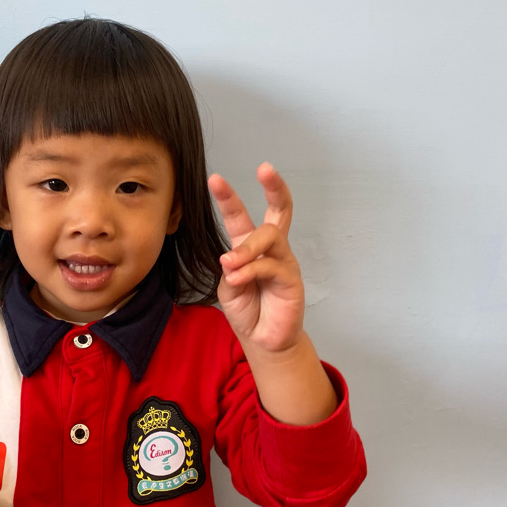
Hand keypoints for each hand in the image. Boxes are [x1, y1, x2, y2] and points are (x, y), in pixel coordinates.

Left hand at [208, 163, 304, 354]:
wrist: (262, 338)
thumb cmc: (247, 309)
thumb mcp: (229, 286)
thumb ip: (231, 269)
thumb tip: (233, 259)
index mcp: (251, 247)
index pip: (242, 216)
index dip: (230, 197)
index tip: (215, 178)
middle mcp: (271, 249)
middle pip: (279, 211)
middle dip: (274, 187)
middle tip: (265, 168)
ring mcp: (284, 261)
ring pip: (269, 237)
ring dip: (246, 248)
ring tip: (228, 264)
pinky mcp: (291, 279)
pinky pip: (270, 266)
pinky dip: (250, 270)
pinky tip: (237, 279)